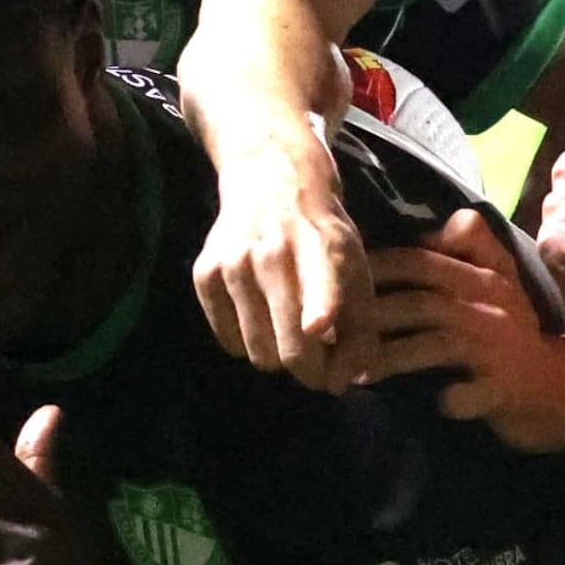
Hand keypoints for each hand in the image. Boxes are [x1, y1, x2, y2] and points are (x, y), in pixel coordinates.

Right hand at [195, 129, 366, 388]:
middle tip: (318, 362)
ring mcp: (233, 264)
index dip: (319, 306)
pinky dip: (246, 343)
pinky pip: (228, 342)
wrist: (269, 180)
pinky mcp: (204, 274)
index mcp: (320, 249)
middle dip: (309, 369)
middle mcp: (273, 254)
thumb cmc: (321, 235)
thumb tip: (342, 384)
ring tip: (287, 332)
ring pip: (257, 353)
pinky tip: (258, 316)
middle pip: (288, 346)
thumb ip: (360, 329)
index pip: (319, 282)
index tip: (318, 326)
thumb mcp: (356, 269)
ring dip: (277, 357)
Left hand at [353, 213, 564, 449]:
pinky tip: (428, 404)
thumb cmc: (516, 334)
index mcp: (480, 277)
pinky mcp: (503, 389)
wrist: (563, 386)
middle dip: (368, 320)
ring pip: (433, 345)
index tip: (333, 283)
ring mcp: (496, 349)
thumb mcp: (499, 282)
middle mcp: (487, 305)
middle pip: (418, 303)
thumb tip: (430, 228)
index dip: (375, 269)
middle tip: (327, 341)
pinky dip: (448, 399)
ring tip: (352, 375)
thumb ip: (469, 248)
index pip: (420, 262)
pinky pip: (467, 394)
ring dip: (390, 359)